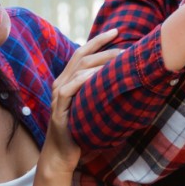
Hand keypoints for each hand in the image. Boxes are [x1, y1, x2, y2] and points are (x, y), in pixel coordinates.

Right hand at [44, 30, 121, 160]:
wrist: (60, 154)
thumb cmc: (79, 130)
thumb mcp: (91, 106)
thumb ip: (100, 91)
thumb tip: (126, 80)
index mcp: (67, 80)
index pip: (82, 53)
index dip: (98, 41)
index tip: (117, 31)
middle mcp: (60, 84)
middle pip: (81, 57)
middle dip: (104, 49)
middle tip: (126, 48)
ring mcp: (58, 96)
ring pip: (78, 70)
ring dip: (100, 63)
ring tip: (119, 61)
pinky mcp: (58, 110)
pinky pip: (69, 90)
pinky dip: (83, 81)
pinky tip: (98, 77)